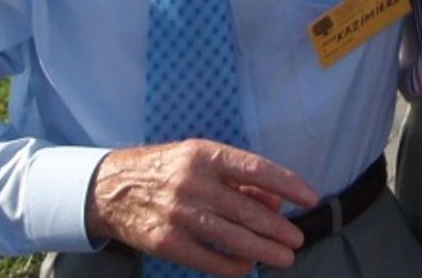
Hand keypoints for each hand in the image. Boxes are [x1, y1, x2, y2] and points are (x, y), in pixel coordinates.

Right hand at [86, 140, 318, 274]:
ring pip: (233, 237)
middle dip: (278, 228)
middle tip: (297, 238)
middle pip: (248, 210)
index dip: (288, 184)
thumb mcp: (201, 161)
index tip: (310, 197)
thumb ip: (239, 180)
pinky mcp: (166, 242)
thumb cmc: (167, 170)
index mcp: (205, 155)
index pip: (256, 170)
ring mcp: (178, 213)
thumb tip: (277, 201)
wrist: (111, 188)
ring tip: (284, 256)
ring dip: (264, 249)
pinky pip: (207, 258)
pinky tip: (247, 266)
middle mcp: (193, 182)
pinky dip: (231, 265)